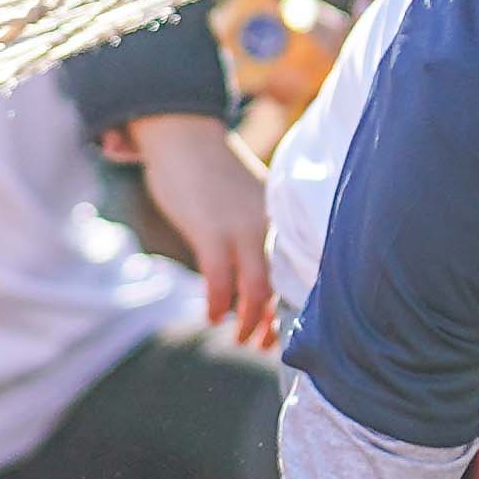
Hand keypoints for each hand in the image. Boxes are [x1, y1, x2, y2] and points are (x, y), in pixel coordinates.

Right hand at [126, 119, 277, 347]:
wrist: (184, 133)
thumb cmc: (212, 168)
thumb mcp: (248, 197)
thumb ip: (258, 228)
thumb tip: (261, 265)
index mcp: (279, 216)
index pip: (294, 269)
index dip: (292, 304)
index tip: (286, 328)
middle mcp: (268, 225)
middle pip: (280, 285)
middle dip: (274, 321)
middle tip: (266, 345)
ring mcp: (241, 229)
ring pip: (255, 289)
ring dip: (249, 321)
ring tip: (242, 338)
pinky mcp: (210, 231)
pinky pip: (219, 281)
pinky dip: (216, 304)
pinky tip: (211, 316)